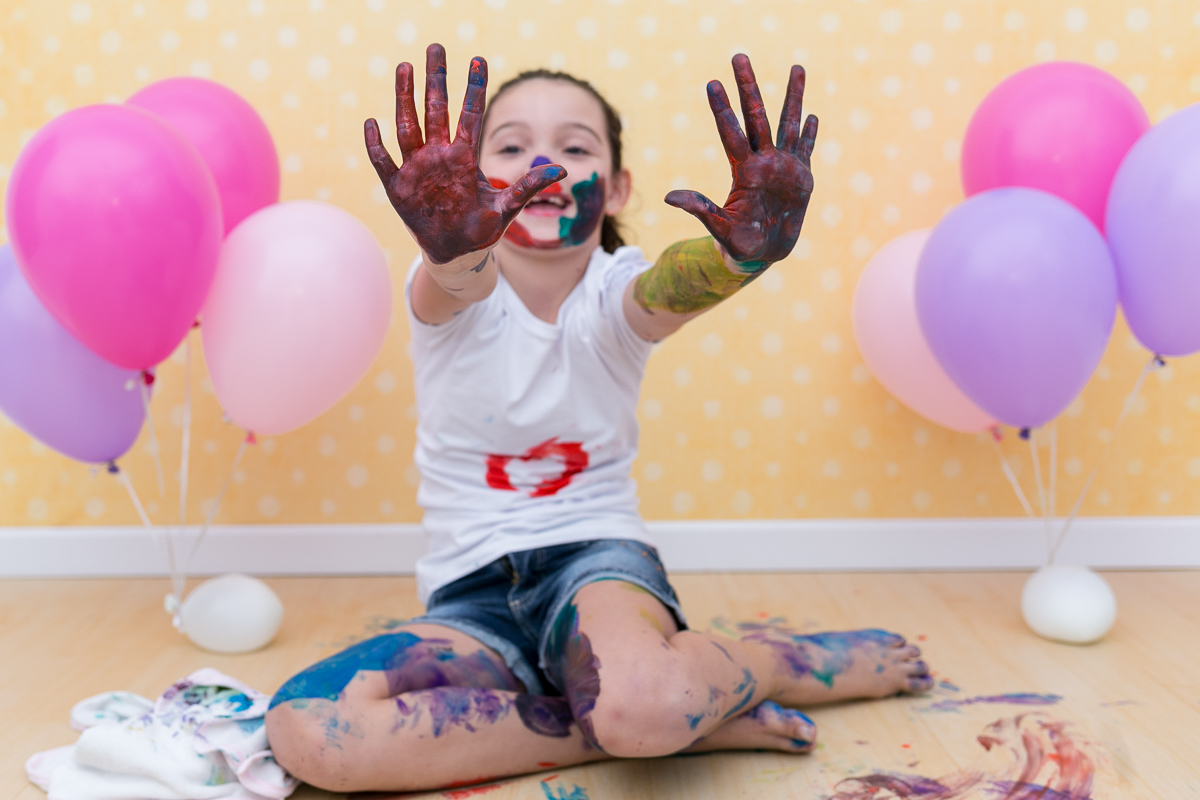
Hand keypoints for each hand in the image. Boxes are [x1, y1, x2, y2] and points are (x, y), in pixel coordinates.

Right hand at [364, 44, 565, 265]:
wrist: (456, 252)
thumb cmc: (481, 229)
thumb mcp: (507, 208)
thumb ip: (529, 187)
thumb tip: (562, 171)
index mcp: (464, 157)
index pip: (470, 115)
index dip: (474, 88)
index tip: (477, 59)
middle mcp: (440, 156)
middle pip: (436, 110)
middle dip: (435, 79)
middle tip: (435, 47)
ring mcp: (417, 168)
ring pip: (408, 126)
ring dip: (405, 98)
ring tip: (404, 67)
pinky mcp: (398, 187)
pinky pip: (383, 161)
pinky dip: (376, 144)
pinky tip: (370, 123)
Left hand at [666, 55, 817, 268]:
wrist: (763, 254)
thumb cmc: (739, 244)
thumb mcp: (719, 227)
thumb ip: (700, 209)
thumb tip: (669, 198)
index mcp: (744, 170)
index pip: (731, 131)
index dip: (722, 108)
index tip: (711, 83)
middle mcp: (763, 160)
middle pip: (756, 115)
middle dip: (748, 86)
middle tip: (738, 56)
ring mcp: (783, 166)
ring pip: (787, 123)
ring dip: (793, 96)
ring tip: (797, 67)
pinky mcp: (801, 176)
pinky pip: (806, 149)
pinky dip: (809, 133)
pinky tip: (811, 114)